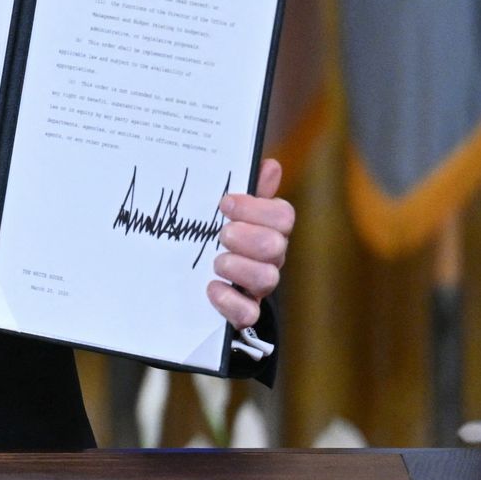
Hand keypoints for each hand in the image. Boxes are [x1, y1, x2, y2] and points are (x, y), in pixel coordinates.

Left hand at [207, 158, 293, 328]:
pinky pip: (248, 313)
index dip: (257, 208)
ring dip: (239, 267)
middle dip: (248, 237)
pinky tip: (212, 288)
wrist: (197, 283)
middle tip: (223, 233)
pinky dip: (230, 301)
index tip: (225, 203)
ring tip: (217, 262)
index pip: (283, 216)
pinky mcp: (242, 312)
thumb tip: (270, 165)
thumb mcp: (229, 213)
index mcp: (269, 230)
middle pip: (276, 246)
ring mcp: (257, 286)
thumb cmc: (219, 237)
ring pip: (267, 279)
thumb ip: (250, 190)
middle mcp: (269, 258)